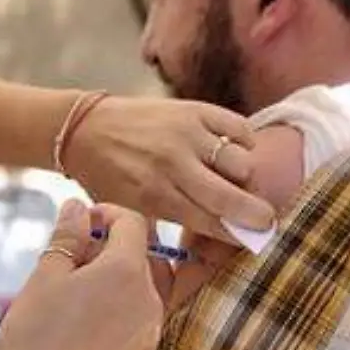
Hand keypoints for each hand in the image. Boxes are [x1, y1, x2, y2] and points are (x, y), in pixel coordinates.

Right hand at [0, 203, 163, 349]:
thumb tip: (77, 208)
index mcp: (127, 270)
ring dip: (114, 270)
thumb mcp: (45, 275)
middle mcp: (149, 295)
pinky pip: (138, 306)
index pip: (134, 221)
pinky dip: (118, 297)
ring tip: (73, 283)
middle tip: (69, 254)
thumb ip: (67, 236)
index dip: (107, 213)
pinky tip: (82, 310)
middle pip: (141, 249)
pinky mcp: (142, 345)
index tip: (80, 221)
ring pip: (142, 278)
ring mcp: (149, 323)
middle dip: (109, 242)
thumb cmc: (37, 337)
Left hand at [65, 97, 273, 240]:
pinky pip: (239, 129)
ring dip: (247, 177)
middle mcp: (174, 165)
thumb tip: (221, 231)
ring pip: (243, 163)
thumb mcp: (131, 208)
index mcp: (156, 196)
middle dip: (256, 215)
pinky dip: (245, 143)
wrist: (84, 128)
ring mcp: (187, 134)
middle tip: (265, 220)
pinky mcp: (194, 109)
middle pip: (233, 196)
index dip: (236, 235)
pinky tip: (235, 151)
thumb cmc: (107, 175)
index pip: (211, 222)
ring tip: (239, 181)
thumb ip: (172, 219)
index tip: (252, 240)